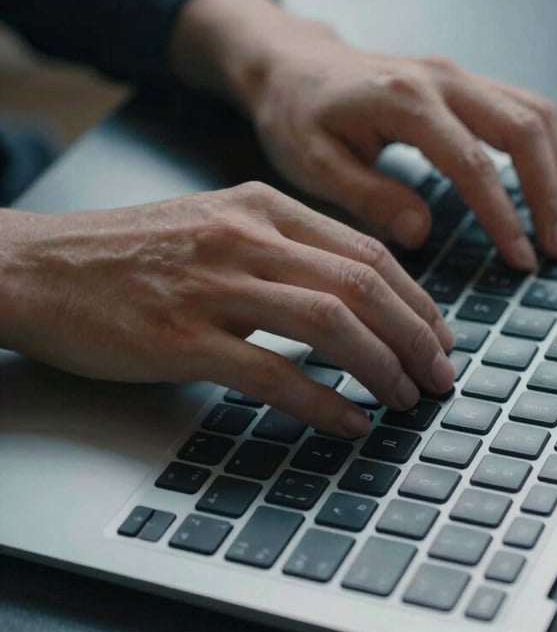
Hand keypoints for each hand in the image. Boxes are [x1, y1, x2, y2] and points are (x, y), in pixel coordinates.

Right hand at [0, 185, 453, 436]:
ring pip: (330, 324)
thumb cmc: (126, 255)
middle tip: (441, 376)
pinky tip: (351, 423)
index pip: (367, 253)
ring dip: (383, 368)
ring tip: (408, 399)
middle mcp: (246, 238)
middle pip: (362, 286)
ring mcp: (214, 286)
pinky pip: (274, 373)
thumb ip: (280, 249)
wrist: (35, 267)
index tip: (439, 336)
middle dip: (416, 337)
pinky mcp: (182, 338)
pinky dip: (324, 402)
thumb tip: (348, 294)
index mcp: (261, 208)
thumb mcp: (213, 226)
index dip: (416, 301)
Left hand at [170, 0, 556, 268]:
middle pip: (525, 128)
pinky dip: (548, 150)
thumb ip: (368, 197)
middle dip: (551, 193)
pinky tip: (550, 189)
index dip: (504, 216)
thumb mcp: (313, 164)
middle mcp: (442, 78)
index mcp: (404, 100)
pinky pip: (525, 108)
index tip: (522, 260)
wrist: (293, 65)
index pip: (474, 163)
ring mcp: (458, 74)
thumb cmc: (297, 116)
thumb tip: (421, 233)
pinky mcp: (464, 82)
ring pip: (537, 113)